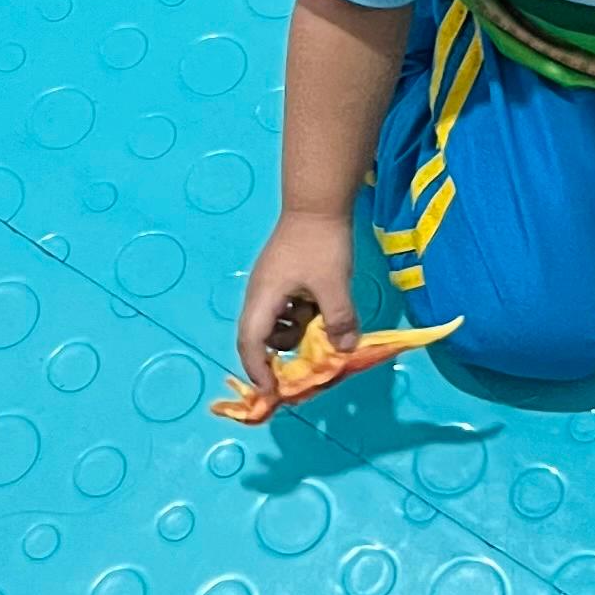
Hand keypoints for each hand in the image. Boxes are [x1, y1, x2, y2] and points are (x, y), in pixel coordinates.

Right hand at [235, 207, 359, 398]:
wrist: (318, 202)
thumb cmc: (321, 244)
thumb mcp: (333, 285)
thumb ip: (338, 319)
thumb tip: (344, 350)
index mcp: (262, 299)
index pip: (250, 344)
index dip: (258, 370)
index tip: (272, 392)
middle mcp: (259, 294)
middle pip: (261, 336)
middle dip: (280, 354)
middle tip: (305, 366)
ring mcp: (270, 284)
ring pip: (277, 322)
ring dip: (297, 332)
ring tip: (321, 325)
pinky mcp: (284, 276)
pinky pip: (288, 307)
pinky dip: (303, 315)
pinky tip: (323, 307)